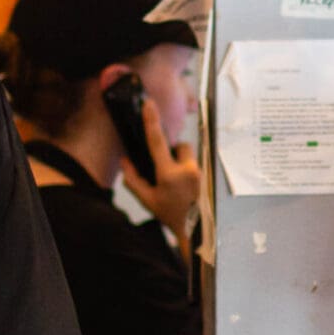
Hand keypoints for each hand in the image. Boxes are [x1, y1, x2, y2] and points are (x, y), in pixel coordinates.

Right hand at [123, 93, 201, 244]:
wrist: (195, 230)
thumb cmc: (170, 215)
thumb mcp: (147, 200)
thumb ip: (133, 179)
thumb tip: (125, 161)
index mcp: (169, 175)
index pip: (158, 142)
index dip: (152, 121)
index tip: (149, 104)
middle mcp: (188, 170)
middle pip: (178, 145)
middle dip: (171, 152)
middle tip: (165, 171)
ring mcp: (200, 171)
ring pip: (188, 153)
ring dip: (180, 160)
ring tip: (177, 181)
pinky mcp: (208, 174)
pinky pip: (194, 162)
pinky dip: (187, 169)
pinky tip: (185, 186)